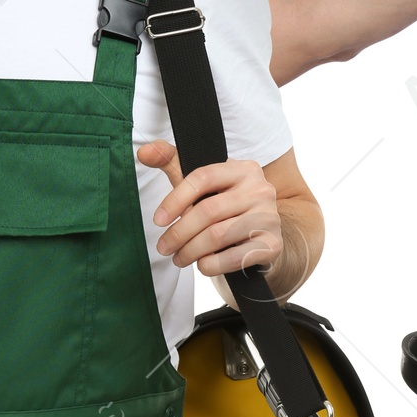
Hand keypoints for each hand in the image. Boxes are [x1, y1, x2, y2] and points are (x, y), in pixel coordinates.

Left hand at [139, 142, 281, 277]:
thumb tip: (144, 151)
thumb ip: (173, 163)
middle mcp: (260, 189)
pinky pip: (235, 257)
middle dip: (180, 232)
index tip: (158, 220)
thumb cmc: (227, 208)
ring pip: (219, 235)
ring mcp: (269, 217)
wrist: (263, 237)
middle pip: (209, 210)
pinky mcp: (273, 244)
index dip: (176, 199)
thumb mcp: (202, 185)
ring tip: (178, 258)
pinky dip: (213, 264)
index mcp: (242, 169)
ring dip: (191, 251)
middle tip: (163, 247)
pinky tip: (202, 265)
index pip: (203, 177)